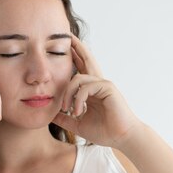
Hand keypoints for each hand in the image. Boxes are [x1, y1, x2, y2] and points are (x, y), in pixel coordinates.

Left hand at [51, 34, 141, 148]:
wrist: (121, 138)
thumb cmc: (104, 132)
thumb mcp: (78, 124)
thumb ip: (65, 119)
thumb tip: (50, 115)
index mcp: (91, 90)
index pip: (80, 69)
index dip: (73, 57)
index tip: (62, 47)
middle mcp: (97, 83)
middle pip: (86, 60)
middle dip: (76, 48)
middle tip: (67, 35)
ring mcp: (103, 84)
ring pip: (78, 78)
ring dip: (68, 94)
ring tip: (67, 109)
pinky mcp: (108, 88)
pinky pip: (86, 87)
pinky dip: (78, 99)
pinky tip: (77, 111)